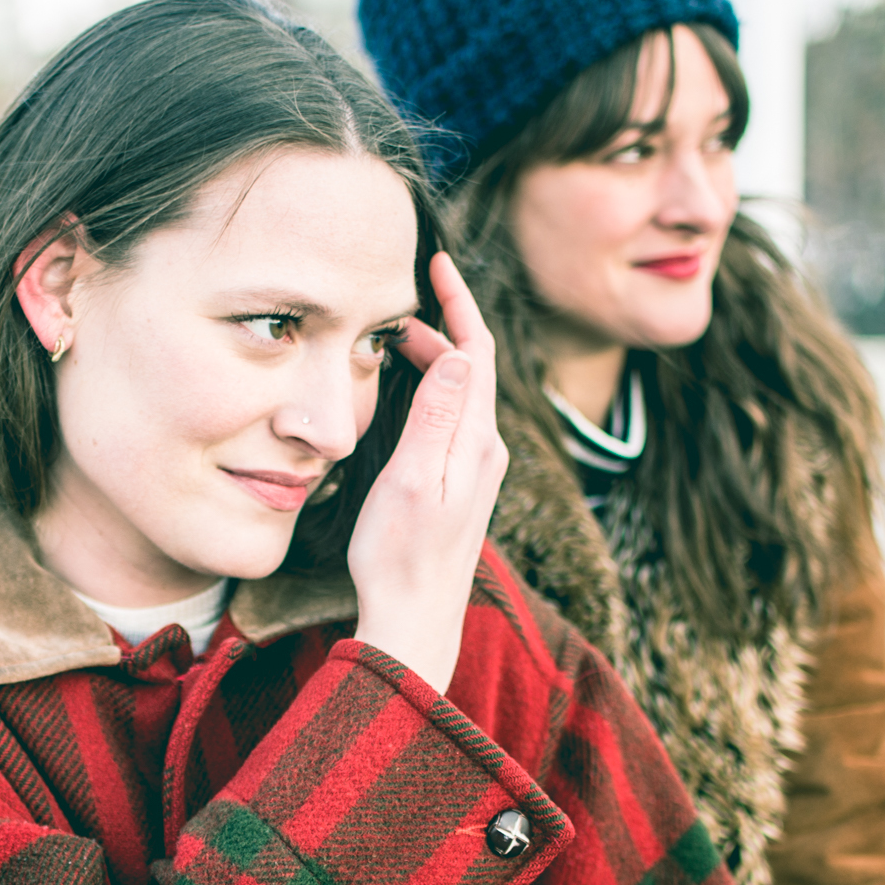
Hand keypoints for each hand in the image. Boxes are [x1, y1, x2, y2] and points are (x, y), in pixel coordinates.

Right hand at [348, 252, 506, 694]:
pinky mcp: (462, 487)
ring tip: (397, 339)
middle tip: (400, 301)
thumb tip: (462, 353)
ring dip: (439, 357)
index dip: (460, 302)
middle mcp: (487, 451)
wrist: (414, 622)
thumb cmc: (401, 557)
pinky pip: (456, 418)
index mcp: (479, 442)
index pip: (481, 352)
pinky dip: (436, 389)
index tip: (437, 262)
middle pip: (477, 367)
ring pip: (467, 393)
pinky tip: (410, 393)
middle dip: (446, 324)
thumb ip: (437, 415)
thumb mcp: (412, 480)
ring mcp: (477, 470)